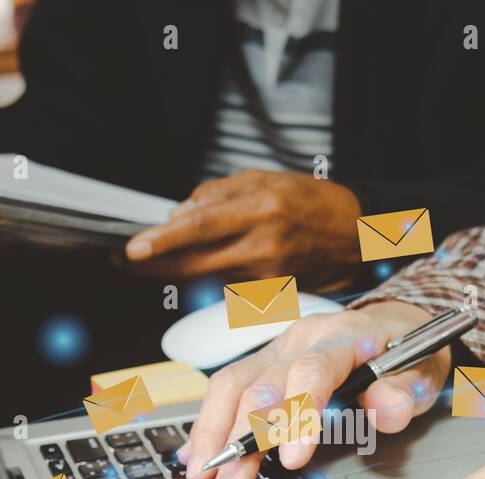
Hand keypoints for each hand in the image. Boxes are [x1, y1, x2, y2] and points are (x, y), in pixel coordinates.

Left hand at [124, 169, 362, 287]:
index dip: (162, 241)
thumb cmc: (314, 202)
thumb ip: (218, 195)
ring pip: (207, 276)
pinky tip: (213, 262)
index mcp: (262, 208)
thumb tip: (179, 214)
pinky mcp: (271, 293)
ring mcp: (268, 274)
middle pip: (194, 263)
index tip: (133, 249)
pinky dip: (211, 274)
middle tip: (126, 261)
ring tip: (163, 254)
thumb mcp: (266, 178)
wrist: (358, 237)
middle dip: (154, 265)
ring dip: (180, 268)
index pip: (200, 227)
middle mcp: (264, 245)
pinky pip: (227, 284)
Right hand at [181, 301, 448, 478]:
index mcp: (343, 336)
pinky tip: (195, 456)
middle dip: (240, 437)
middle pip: (259, 382)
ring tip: (202, 476)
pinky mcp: (263, 365)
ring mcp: (277, 350)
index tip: (293, 460)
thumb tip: (387, 410)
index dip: (300, 414)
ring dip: (212, 433)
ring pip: (232, 384)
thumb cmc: (407, 354)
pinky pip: (226, 391)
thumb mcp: (423, 371)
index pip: (314, 370)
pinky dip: (208, 425)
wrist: (393, 325)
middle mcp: (301, 339)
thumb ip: (406, 391)